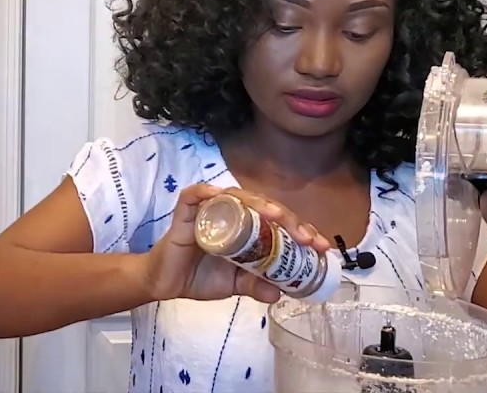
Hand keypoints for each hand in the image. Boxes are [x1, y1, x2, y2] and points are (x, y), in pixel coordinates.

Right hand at [141, 184, 328, 304]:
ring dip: (259, 203)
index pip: (278, 223)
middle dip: (289, 219)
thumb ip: (256, 285)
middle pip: (264, 207)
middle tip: (305, 236)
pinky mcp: (187, 211)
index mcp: (247, 229)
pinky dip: (210, 192)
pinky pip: (197, 194)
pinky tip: (223, 196)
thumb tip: (280, 294)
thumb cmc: (199, 277)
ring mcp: (210, 210)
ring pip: (238, 197)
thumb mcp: (235, 284)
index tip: (321, 245)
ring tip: (276, 216)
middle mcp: (232, 214)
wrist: (165, 283)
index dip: (301, 230)